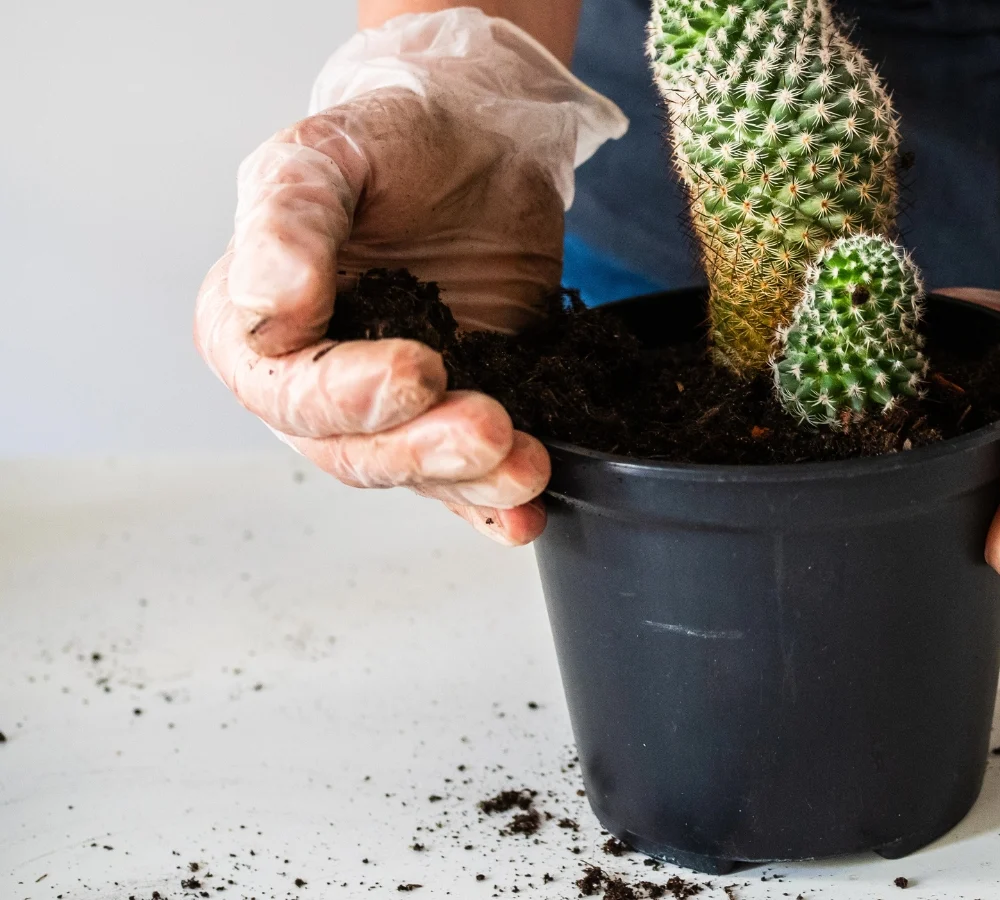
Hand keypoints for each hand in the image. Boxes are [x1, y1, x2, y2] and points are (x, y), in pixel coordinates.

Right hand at [194, 9, 624, 544]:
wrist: (481, 145)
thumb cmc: (392, 141)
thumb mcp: (330, 150)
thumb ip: (288, 217)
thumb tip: (268, 305)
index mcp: (252, 324)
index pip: (286, 387)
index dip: (347, 393)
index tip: (417, 368)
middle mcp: (310, 382)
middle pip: (351, 448)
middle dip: (422, 446)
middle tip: (490, 427)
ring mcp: (386, 411)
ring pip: (412, 471)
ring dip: (468, 479)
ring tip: (527, 467)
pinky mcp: (454, 418)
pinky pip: (464, 480)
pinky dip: (494, 502)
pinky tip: (526, 514)